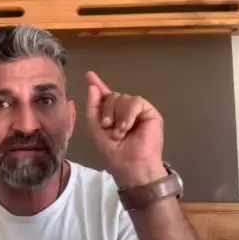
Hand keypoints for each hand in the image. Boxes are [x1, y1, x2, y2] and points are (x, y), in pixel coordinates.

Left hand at [85, 71, 165, 187]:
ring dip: (117, 115)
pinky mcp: (149, 111)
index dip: (98, 85)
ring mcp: (137, 111)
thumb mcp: (96, 130)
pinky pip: (135, 101)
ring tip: (119, 132)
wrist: (132, 165)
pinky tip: (127, 127)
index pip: (105, 96)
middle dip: (107, 111)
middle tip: (107, 127)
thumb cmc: (113, 153)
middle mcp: (124, 111)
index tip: (89, 74)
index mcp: (111, 115)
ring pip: (123, 97)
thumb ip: (93, 108)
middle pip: (112, 96)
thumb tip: (93, 87)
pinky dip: (128, 114)